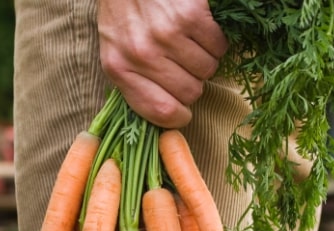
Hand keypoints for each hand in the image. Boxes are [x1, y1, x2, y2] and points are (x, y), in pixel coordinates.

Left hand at [97, 0, 227, 127]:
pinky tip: (198, 27)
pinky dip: (214, 39)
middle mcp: (141, 53)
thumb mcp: (115, 51)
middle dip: (192, 82)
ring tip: (188, 42)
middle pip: (190, 93)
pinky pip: (218, 45)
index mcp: (119, 68)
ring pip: (208, 70)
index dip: (179, 116)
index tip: (183, 110)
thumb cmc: (123, 12)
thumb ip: (134, 83)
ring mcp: (166, 33)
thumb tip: (168, 115)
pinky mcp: (189, 14)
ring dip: (205, 59)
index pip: (161, 113)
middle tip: (182, 63)